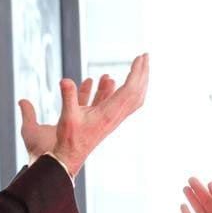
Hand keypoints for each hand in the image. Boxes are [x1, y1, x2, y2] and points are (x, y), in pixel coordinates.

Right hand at [18, 53, 148, 176]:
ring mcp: (114, 118)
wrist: (71, 157)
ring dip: (138, 80)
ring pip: (133, 97)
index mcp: (109, 113)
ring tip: (139, 64)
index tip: (140, 57)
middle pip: (137, 92)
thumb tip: (65, 80)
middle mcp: (115, 115)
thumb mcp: (67, 117)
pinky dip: (127, 88)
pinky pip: (124, 101)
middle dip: (142, 73)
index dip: (136, 73)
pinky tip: (119, 81)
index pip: (129, 90)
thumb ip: (68, 97)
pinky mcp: (108, 119)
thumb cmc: (69, 139)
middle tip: (145, 55)